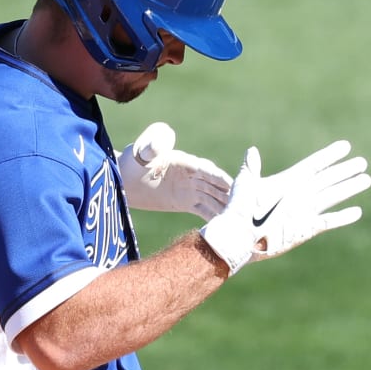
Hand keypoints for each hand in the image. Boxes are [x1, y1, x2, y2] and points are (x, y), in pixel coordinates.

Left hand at [117, 121, 232, 219]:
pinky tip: (226, 228)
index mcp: (184, 161)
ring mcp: (190, 189)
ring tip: (241, 221)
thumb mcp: (141, 152)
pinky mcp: (185, 202)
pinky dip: (215, 217)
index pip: (206, 170)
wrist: (123, 180)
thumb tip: (163, 141)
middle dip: (231, 195)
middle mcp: (191, 175)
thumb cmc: (131, 162)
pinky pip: (204, 210)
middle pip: (215, 186)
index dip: (220, 178)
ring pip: (213, 199)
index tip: (234, 185)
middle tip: (247, 206)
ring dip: (226, 208)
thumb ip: (152, 145)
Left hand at [199, 140, 370, 275]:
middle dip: (345, 170)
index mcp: (287, 182)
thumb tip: (252, 151)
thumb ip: (251, 169)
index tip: (346, 146)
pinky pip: (329, 221)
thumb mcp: (245, 187)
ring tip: (366, 180)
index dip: (330, 155)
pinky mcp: (305, 229)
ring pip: (332, 196)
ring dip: (349, 188)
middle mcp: (299, 195)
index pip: (314, 165)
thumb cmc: (238, 212)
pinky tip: (357, 211)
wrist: (239, 240)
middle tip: (363, 162)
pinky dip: (343, 217)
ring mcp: (303, 212)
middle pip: (328, 179)